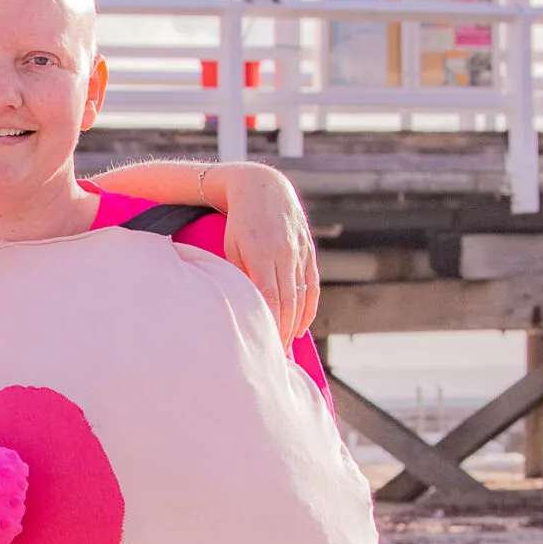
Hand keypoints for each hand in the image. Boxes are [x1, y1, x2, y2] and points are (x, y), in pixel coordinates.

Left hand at [204, 162, 319, 346]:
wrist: (262, 186)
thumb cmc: (237, 222)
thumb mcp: (230, 247)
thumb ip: (239, 276)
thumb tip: (244, 309)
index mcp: (261, 254)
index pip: (270, 299)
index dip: (271, 326)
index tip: (266, 346)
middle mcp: (284, 253)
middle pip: (288, 301)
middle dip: (283, 331)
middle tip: (276, 357)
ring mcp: (299, 251)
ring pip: (302, 295)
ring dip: (296, 323)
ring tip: (288, 347)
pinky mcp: (308, 249)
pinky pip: (312, 283)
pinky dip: (309, 306)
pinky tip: (301, 326)